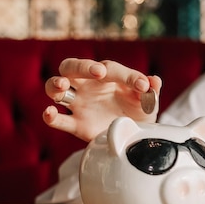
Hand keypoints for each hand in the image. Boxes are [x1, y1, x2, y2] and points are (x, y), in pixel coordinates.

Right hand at [43, 58, 161, 141]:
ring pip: (55, 89)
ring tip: (62, 85)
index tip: (143, 86)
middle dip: (82, 66)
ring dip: (55, 84)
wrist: (134, 137)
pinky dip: (50, 116)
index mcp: (107, 77)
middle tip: (98, 72)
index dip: (127, 75)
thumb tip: (155, 81)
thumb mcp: (149, 104)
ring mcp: (79, 105)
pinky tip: (49, 113)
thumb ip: (151, 92)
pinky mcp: (76, 125)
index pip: (111, 69)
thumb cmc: (139, 114)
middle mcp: (88, 87)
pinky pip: (58, 120)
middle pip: (72, 67)